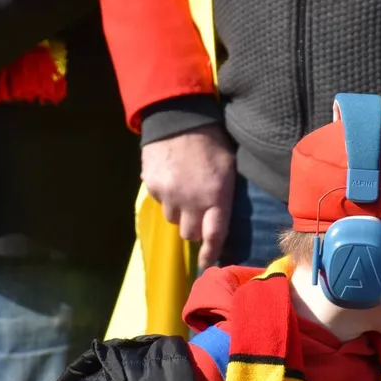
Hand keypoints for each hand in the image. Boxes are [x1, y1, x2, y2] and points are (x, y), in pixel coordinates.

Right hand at [141, 124, 235, 269]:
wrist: (179, 117)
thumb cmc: (212, 140)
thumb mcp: (228, 168)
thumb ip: (222, 195)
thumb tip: (216, 219)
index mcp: (216, 196)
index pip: (214, 235)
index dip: (210, 253)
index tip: (207, 264)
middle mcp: (192, 201)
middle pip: (189, 233)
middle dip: (194, 228)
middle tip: (198, 214)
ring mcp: (169, 195)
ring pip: (173, 219)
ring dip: (179, 212)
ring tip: (184, 191)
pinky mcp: (152, 187)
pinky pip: (159, 202)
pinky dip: (165, 196)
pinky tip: (171, 178)